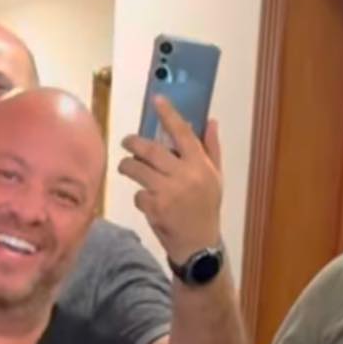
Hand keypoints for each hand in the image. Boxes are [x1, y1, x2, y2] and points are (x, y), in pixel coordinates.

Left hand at [117, 97, 222, 264]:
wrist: (198, 244)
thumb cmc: (206, 208)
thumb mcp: (215, 178)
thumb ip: (211, 149)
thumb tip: (210, 121)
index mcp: (200, 165)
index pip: (183, 133)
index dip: (168, 114)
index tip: (156, 99)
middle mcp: (183, 175)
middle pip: (151, 150)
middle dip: (134, 143)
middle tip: (126, 141)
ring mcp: (167, 191)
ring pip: (138, 170)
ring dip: (128, 166)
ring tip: (126, 166)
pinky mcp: (153, 207)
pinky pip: (138, 194)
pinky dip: (140, 195)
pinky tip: (146, 200)